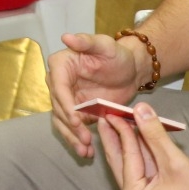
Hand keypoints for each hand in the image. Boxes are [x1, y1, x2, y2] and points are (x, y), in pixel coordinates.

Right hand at [47, 32, 141, 157]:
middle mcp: (58, 83)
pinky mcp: (76, 112)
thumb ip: (87, 42)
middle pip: (58, 107)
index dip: (65, 105)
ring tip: (84, 151)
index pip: (58, 87)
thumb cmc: (118, 55)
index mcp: (61, 65)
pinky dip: (77, 140)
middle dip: (70, 126)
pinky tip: (87, 152)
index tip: (77, 120)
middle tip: (84, 140)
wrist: (130, 71)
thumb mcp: (106, 46)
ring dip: (71, 137)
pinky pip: (72, 128)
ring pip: (62, 121)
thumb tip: (66, 37)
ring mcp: (66, 99)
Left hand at [99, 103, 188, 189]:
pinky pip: (141, 169)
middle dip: (114, 136)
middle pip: (120, 161)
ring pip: (130, 164)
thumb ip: (155, 135)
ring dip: (127, 143)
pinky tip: (136, 137)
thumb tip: (141, 109)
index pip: (126, 156)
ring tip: (117, 121)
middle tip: (105, 114)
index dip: (121, 131)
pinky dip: (140, 153)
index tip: (112, 112)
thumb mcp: (176, 162)